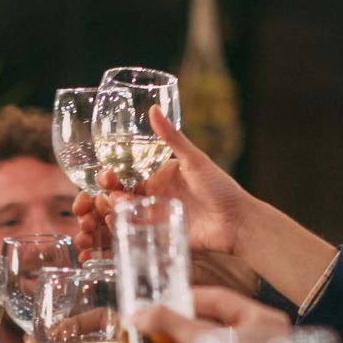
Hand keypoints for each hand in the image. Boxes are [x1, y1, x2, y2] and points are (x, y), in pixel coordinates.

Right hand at [77, 109, 256, 257]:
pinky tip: (116, 226)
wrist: (236, 221)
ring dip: (113, 211)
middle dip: (109, 195)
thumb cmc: (220, 187)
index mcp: (160, 176)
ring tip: (114, 209)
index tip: (105, 175)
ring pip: (125, 214)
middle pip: (122, 195)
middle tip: (108, 195)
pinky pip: (136, 232)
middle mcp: (155, 196)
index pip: (129, 174)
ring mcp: (156, 216)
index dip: (113, 175)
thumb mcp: (194, 160)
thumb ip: (171, 137)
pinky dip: (122, 229)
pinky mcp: (160, 235)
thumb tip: (153, 108)